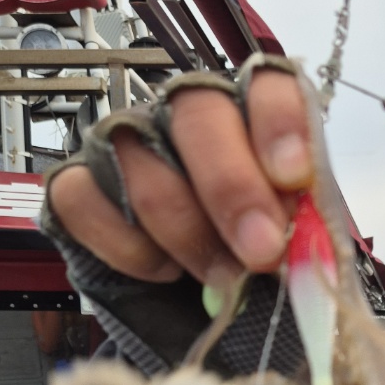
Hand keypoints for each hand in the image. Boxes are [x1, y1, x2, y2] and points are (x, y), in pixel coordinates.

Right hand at [47, 67, 312, 286]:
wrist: (198, 300)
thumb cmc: (253, 256)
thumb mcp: (293, 243)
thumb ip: (301, 230)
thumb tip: (304, 247)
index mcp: (253, 115)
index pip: (265, 84)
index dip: (278, 122)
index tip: (294, 176)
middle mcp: (186, 115)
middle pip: (197, 114)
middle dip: (232, 188)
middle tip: (261, 251)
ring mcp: (127, 144)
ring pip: (143, 164)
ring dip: (189, 234)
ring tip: (224, 279)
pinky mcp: (79, 187)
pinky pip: (84, 201)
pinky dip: (129, 247)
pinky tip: (165, 271)